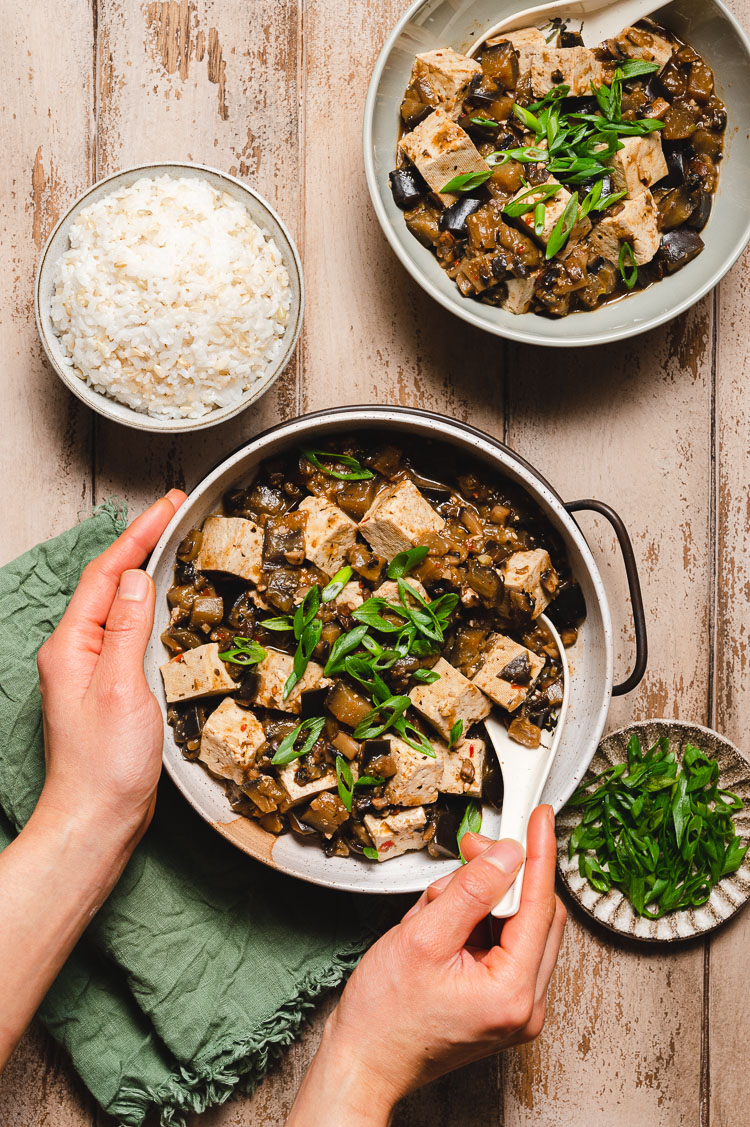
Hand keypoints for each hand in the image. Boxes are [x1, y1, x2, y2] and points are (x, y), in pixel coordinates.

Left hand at [35, 490, 185, 857]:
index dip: (138, 535)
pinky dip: (150, 608)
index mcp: (72, 646)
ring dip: (146, 572)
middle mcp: (76, 652)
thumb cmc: (105, 766)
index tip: (167, 506)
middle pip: (110, 583)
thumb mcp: (122, 689)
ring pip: (120, 606)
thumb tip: (139, 580)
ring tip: (176, 546)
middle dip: (142, 544)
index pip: (107, 574)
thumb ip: (128, 630)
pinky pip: (129, 633)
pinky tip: (169, 606)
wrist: (96, 819)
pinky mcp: (109, 688)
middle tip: (177, 515)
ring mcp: (91, 670)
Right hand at [287, 806, 564, 1125]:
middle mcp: (525, 1006)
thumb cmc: (384, 1016)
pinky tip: (443, 926)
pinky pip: (504, 945)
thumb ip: (470, 891)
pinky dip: (478, 924)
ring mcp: (515, 1009)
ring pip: (518, 926)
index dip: (539, 854)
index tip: (540, 818)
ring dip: (483, 902)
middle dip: (503, 876)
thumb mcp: (423, 937)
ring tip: (436, 909)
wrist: (364, 1061)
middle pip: (536, 914)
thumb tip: (506, 856)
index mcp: (512, 993)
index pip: (540, 905)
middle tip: (472, 849)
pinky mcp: (501, 1005)